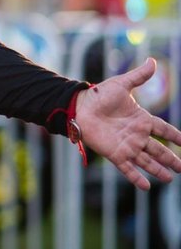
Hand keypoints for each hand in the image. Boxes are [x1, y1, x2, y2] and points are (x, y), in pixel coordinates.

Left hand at [75, 58, 180, 189]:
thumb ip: (138, 76)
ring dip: (158, 170)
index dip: (175, 136)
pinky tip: (147, 187)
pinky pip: (128, 168)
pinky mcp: (114, 154)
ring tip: (170, 178)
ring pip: (147, 161)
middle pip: (158, 149)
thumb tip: (152, 61)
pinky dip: (137, 177)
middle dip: (171, 159)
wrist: (79, 107)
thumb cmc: (99, 95)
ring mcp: (126, 145)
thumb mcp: (121, 84)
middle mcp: (136, 135)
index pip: (164, 129)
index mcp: (141, 119)